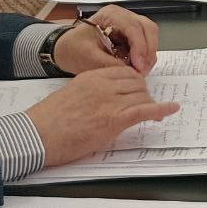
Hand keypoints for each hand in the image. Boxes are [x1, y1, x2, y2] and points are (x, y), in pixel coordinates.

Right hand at [27, 66, 179, 166]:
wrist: (35, 135)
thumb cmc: (47, 121)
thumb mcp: (71, 95)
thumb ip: (91, 92)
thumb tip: (103, 100)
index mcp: (92, 77)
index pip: (124, 72)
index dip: (134, 82)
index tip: (138, 89)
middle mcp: (103, 85)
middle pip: (136, 83)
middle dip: (143, 93)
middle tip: (146, 103)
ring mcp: (109, 101)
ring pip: (141, 95)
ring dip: (149, 103)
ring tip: (153, 111)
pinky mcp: (113, 119)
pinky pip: (145, 110)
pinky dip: (161, 109)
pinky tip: (171, 109)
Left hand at [53, 6, 159, 73]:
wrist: (66, 50)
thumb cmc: (74, 49)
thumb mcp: (88, 58)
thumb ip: (110, 63)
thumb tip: (131, 71)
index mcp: (111, 15)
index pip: (134, 27)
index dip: (140, 47)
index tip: (138, 66)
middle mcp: (123, 16)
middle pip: (147, 28)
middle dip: (147, 51)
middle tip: (142, 71)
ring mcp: (129, 24)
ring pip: (150, 35)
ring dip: (148, 54)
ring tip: (140, 72)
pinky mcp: (130, 35)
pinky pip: (145, 43)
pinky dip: (144, 56)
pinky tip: (137, 67)